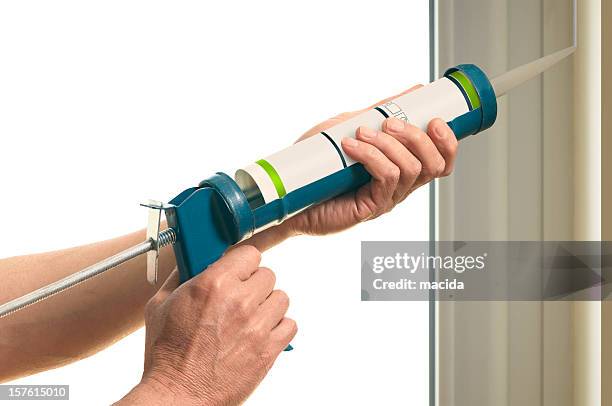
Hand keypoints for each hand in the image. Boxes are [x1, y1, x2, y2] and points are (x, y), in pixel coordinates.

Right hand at [117, 245, 296, 405]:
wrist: (177, 395)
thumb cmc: (166, 354)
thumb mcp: (159, 306)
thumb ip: (179, 278)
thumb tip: (190, 261)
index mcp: (213, 284)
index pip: (249, 254)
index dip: (243, 263)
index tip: (239, 271)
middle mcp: (239, 301)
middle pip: (268, 275)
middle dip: (254, 284)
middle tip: (241, 297)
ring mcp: (257, 326)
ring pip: (281, 298)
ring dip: (268, 305)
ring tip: (251, 317)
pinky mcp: (268, 349)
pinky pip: (290, 325)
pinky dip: (279, 328)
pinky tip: (262, 333)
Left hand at [284, 86, 458, 235]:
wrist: (290, 193)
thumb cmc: (318, 165)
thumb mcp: (351, 128)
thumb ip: (379, 113)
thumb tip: (414, 91)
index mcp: (401, 169)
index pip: (441, 160)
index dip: (448, 141)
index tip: (435, 119)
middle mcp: (399, 187)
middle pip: (434, 165)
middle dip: (417, 137)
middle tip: (389, 122)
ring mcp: (386, 199)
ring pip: (411, 169)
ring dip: (389, 144)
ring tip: (362, 133)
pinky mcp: (370, 208)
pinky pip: (387, 178)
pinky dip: (372, 156)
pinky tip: (352, 146)